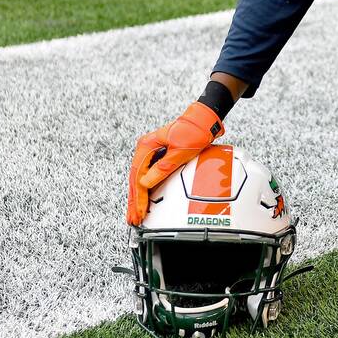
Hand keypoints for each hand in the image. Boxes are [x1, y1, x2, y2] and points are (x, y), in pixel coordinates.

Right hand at [126, 102, 223, 224]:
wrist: (204, 119)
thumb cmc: (193, 131)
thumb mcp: (179, 152)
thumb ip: (162, 168)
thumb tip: (145, 184)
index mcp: (146, 146)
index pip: (138, 176)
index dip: (139, 196)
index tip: (140, 211)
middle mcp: (146, 149)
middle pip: (136, 179)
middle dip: (134, 201)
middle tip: (132, 218)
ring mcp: (151, 153)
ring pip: (140, 179)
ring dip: (138, 197)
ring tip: (135, 214)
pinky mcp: (159, 156)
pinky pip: (148, 175)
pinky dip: (145, 189)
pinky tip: (143, 199)